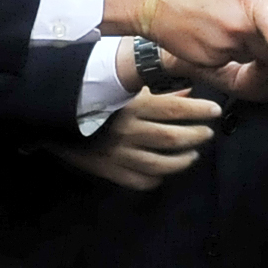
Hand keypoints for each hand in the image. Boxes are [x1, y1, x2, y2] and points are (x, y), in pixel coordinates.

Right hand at [44, 90, 220, 191]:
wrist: (52, 115)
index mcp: (133, 106)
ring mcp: (120, 154)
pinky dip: (157, 178)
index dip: (200, 112)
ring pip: (162, 164)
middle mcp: (129, 131)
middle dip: (196, 136)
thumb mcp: (123, 87)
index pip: (177, 111)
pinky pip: (141, 181)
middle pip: (174, 139)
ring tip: (193, 155)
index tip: (215, 111)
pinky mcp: (110, 170)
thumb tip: (186, 94)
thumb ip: (155, 91)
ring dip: (184, 160)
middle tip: (207, 133)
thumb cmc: (91, 94)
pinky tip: (164, 172)